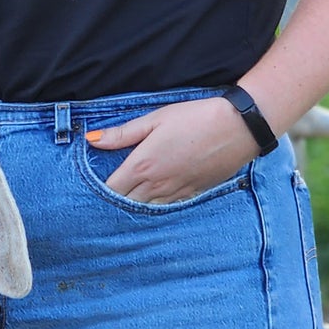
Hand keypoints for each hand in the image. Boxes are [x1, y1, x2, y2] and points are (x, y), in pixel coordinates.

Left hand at [85, 98, 259, 204]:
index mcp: (142, 166)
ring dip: (133, 206)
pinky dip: (155, 206)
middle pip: (124, 204)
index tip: (90, 186)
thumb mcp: (155, 119)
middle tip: (103, 196)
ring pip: (145, 210)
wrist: (238, 128)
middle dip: (112, 202)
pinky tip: (151, 199)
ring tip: (124, 200)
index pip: (110, 189)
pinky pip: (166, 208)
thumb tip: (92, 140)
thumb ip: (122, 133)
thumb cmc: (195, 118)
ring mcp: (175, 193)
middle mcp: (156, 185)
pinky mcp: (192, 195)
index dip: (97, 191)